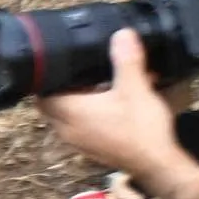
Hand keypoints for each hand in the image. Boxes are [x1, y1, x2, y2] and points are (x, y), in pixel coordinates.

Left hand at [38, 31, 191, 186]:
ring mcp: (77, 141)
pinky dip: (89, 112)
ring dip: (77, 99)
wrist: (157, 164)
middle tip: (78, 69)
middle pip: (52, 102)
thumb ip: (127, 60)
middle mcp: (65, 129)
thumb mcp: (136, 88)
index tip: (56, 62)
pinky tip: (110, 102)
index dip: (45, 77)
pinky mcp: (91, 147)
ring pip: (66, 114)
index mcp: (68, 113)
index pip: (40, 92)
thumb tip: (121, 34)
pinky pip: (80, 125)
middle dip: (62, 85)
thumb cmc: (142, 128)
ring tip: (97, 82)